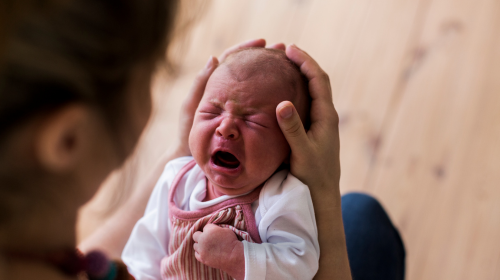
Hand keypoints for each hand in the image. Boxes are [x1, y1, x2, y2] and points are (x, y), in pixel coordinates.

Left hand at [173, 39, 285, 157]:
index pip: (232, 59)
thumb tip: (214, 58)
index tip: (262, 42)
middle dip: (266, 58)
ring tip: (289, 65)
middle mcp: (230, 92)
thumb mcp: (192, 107)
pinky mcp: (246, 119)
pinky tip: (286, 92)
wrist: (193, 157)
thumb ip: (200, 84)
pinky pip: (260, 104)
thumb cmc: (189, 132)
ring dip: (271, 74)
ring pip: (257, 85)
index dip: (247, 48)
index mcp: (215, 84)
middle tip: (282, 49)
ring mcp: (239, 106)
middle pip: (249, 69)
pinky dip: (271, 95)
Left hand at [192, 224, 244, 279]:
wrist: (234, 257)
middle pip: (196, 235)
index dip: (210, 229)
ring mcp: (201, 250)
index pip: (205, 227)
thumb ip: (216, 228)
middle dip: (201, 236)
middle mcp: (203, 239)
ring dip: (200, 245)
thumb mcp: (226, 230)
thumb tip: (212, 230)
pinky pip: (196, 253)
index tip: (214, 233)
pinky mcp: (202, 258)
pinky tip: (206, 252)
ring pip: (195, 245)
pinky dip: (200, 252)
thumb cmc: (232, 242)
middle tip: (208, 239)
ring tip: (208, 246)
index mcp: (209, 231)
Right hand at [276, 44, 340, 191]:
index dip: (305, 62)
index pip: (318, 80)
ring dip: (300, 75)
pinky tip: (284, 92)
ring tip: (283, 65)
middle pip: (317, 81)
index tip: (289, 49)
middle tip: (284, 51)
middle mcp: (326, 116)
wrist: (322, 195)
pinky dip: (297, 90)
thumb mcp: (301, 153)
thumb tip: (283, 103)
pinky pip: (307, 103)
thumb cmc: (313, 175)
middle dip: (303, 63)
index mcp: (326, 116)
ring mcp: (321, 123)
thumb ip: (293, 129)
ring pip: (313, 91)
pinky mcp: (314, 130)